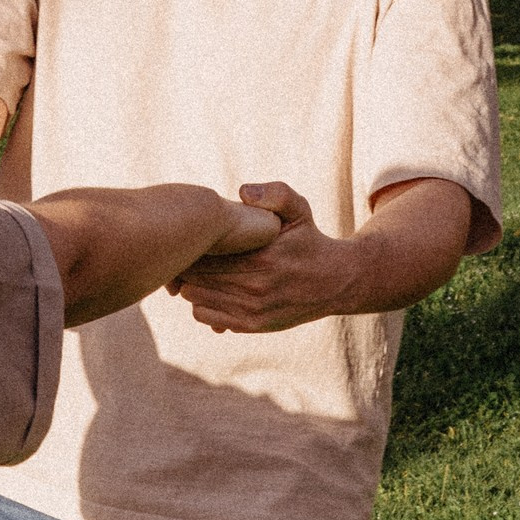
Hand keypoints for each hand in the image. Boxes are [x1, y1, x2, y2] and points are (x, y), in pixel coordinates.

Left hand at [170, 182, 354, 334]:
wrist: (336, 281)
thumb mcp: (299, 210)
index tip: (187, 233)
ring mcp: (252, 311)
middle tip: (184, 249)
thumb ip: (276, 194)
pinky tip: (210, 288)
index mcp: (261, 258)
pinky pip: (205, 316)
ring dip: (189, 284)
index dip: (189, 243)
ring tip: (196, 269)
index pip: (205, 253)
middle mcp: (255, 288)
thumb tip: (243, 193)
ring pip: (194, 298)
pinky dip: (201, 303)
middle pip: (194, 277)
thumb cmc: (308, 240)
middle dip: (183, 264)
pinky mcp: (252, 326)